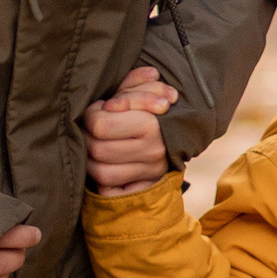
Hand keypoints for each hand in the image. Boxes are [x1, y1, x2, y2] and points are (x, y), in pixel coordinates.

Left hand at [82, 63, 178, 196]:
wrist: (188, 131)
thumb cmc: (160, 106)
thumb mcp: (148, 88)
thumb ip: (131, 85)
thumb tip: (111, 104)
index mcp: (152, 125)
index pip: (101, 126)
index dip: (92, 115)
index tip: (99, 109)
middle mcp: (152, 152)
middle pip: (97, 150)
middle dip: (87, 136)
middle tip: (94, 127)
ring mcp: (149, 173)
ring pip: (101, 173)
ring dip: (90, 159)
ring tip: (95, 144)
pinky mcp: (145, 187)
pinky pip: (112, 191)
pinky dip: (102, 182)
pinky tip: (104, 166)